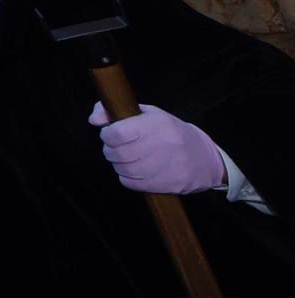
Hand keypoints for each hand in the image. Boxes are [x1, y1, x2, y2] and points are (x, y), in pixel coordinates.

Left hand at [88, 102, 225, 194]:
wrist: (204, 159)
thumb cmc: (171, 133)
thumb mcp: (149, 115)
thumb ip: (117, 112)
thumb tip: (93, 119)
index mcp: (156, 125)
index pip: (116, 133)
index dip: (107, 134)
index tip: (111, 133)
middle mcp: (160, 146)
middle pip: (116, 153)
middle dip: (110, 149)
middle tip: (117, 147)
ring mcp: (162, 168)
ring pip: (121, 169)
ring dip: (118, 163)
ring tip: (129, 157)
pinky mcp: (163, 185)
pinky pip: (129, 183)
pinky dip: (127, 176)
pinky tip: (137, 169)